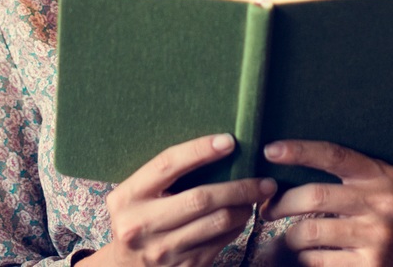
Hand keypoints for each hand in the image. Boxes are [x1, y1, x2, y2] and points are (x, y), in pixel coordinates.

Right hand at [89, 133, 276, 266]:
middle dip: (239, 187)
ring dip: (244, 207)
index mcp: (127, 197)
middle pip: (200, 198)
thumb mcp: (135, 195)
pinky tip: (242, 216)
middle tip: (265, 180)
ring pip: (217, 222)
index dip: (199, 150)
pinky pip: (220, 242)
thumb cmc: (136, 218)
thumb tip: (214, 147)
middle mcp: (141, 225)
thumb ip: (162, 177)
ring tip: (257, 196)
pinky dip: (237, 226)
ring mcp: (163, 251)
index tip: (229, 141)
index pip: (167, 165)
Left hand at [258, 141, 392, 265]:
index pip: (334, 155)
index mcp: (380, 176)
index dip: (300, 151)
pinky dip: (305, 257)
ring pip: (309, 232)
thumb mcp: (381, 184)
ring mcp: (375, 238)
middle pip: (314, 196)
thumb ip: (350, 171)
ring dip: (289, 236)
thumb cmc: (387, 213)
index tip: (270, 151)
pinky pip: (316, 260)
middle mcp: (380, 204)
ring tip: (290, 236)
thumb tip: (291, 158)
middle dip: (281, 203)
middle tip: (267, 209)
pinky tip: (309, 254)